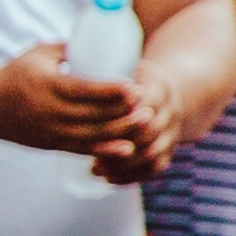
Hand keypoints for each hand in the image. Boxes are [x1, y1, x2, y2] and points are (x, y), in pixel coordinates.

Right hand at [0, 45, 145, 162]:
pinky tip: (127, 148)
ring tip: (145, 121)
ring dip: (122, 131)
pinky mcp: (52, 145)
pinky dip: (106, 150)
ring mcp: (50, 131)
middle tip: (148, 102)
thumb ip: (69, 48)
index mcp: (45, 86)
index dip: (111, 90)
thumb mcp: (37, 54)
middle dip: (124, 111)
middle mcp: (48, 111)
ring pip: (93, 135)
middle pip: (93, 115)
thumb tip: (100, 39)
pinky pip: (83, 150)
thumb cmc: (12, 75)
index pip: (83, 90)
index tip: (134, 86)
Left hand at [85, 68, 192, 185]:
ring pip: (152, 153)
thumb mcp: (120, 62)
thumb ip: (96, 59)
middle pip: (147, 132)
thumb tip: (61, 56)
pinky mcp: (170, 148)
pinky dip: (134, 176)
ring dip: (123, 165)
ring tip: (94, 168)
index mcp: (158, 84)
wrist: (166, 88)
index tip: (92, 119)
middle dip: (120, 144)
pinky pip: (156, 167)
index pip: (142, 102)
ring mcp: (174, 130)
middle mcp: (171, 108)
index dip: (120, 113)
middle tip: (89, 150)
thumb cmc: (131, 73)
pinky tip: (108, 180)